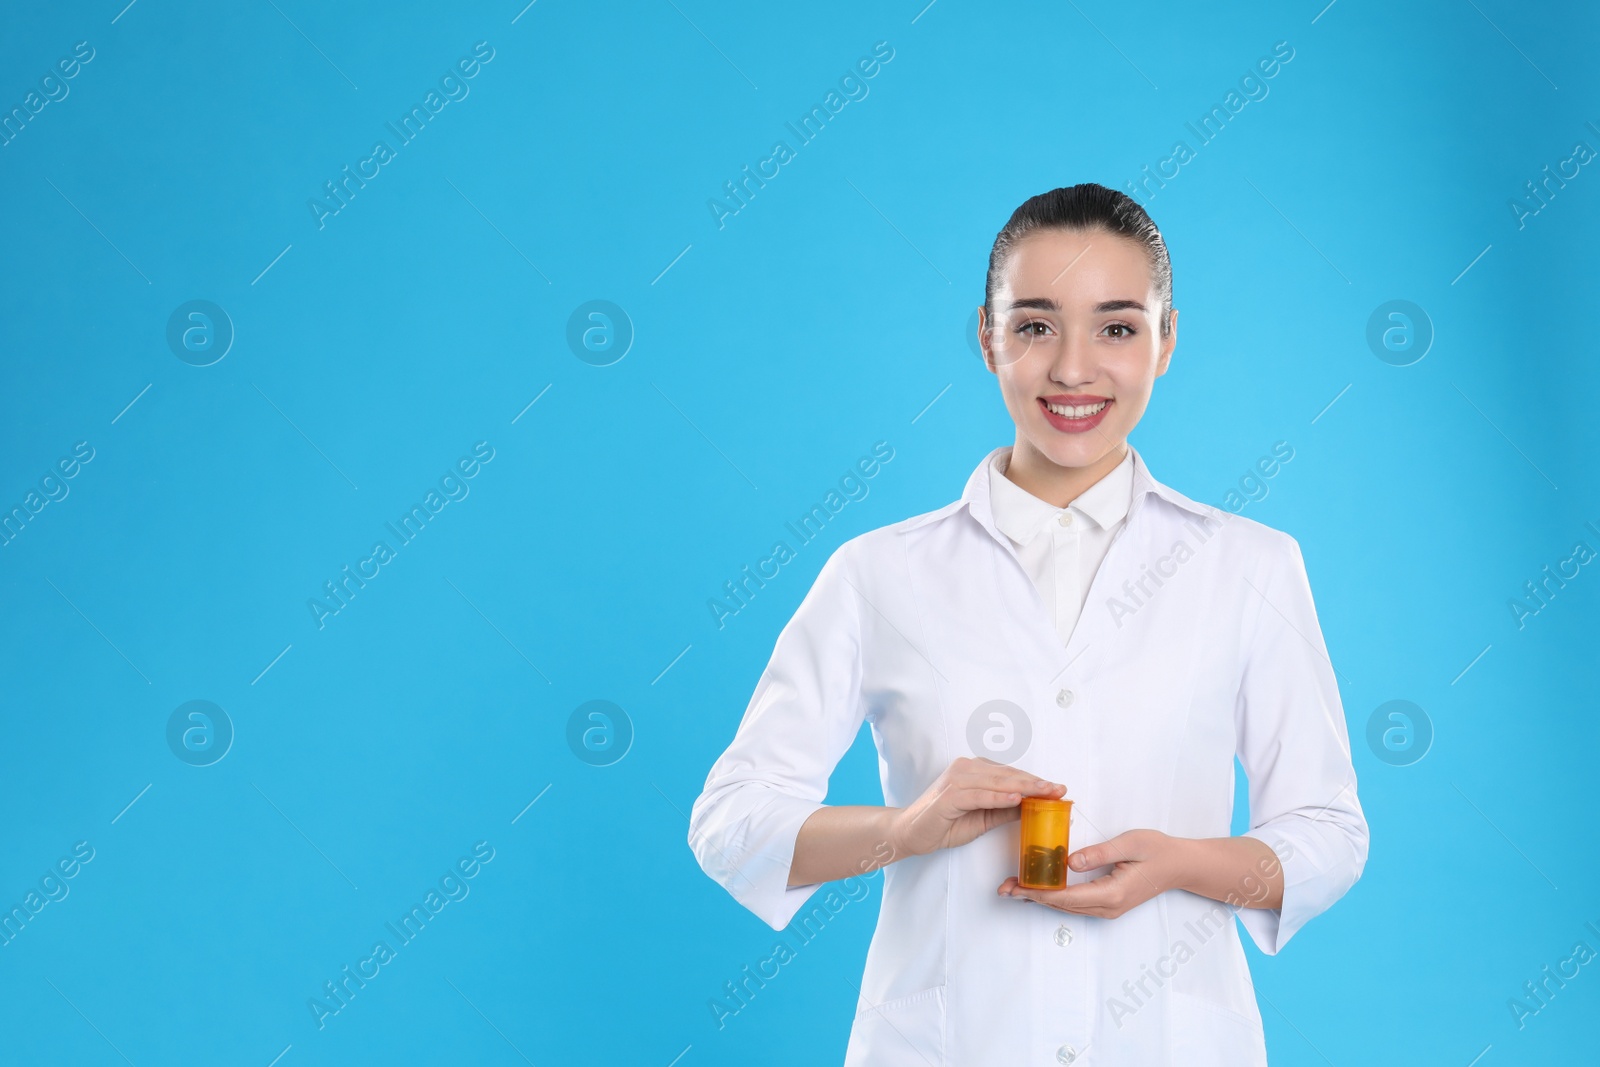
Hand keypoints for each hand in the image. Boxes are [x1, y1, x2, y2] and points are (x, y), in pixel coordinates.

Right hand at [890, 757, 1065, 859]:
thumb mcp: (983, 818)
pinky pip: (979, 795)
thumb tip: (1034, 807)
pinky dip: (999, 797)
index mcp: (974, 770)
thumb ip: (1006, 810)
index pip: (1011, 774)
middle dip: (1037, 783)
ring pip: (997, 782)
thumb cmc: (945, 823)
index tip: (1058, 789)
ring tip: (1046, 793)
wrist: (910, 833)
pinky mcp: (949, 796)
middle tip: (1060, 789)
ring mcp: (956, 780)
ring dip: (1024, 787)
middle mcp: (966, 769)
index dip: (1035, 781)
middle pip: (1008, 775)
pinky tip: (1016, 799)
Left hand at [998, 829, 1185, 917]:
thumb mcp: (1130, 843)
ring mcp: (1108, 908)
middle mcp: (1107, 907)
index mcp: (1112, 893)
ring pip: (1067, 907)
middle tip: (1004, 888)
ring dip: (1040, 898)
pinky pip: (1075, 904)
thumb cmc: (1158, 851)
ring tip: (1013, 888)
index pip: (1067, 897)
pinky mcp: (1107, 903)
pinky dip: (1054, 896)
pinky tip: (1039, 888)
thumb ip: (1100, 853)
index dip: (1038, 893)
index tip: (1016, 886)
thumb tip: (1070, 862)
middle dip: (1031, 897)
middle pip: (1062, 906)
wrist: (1181, 865)